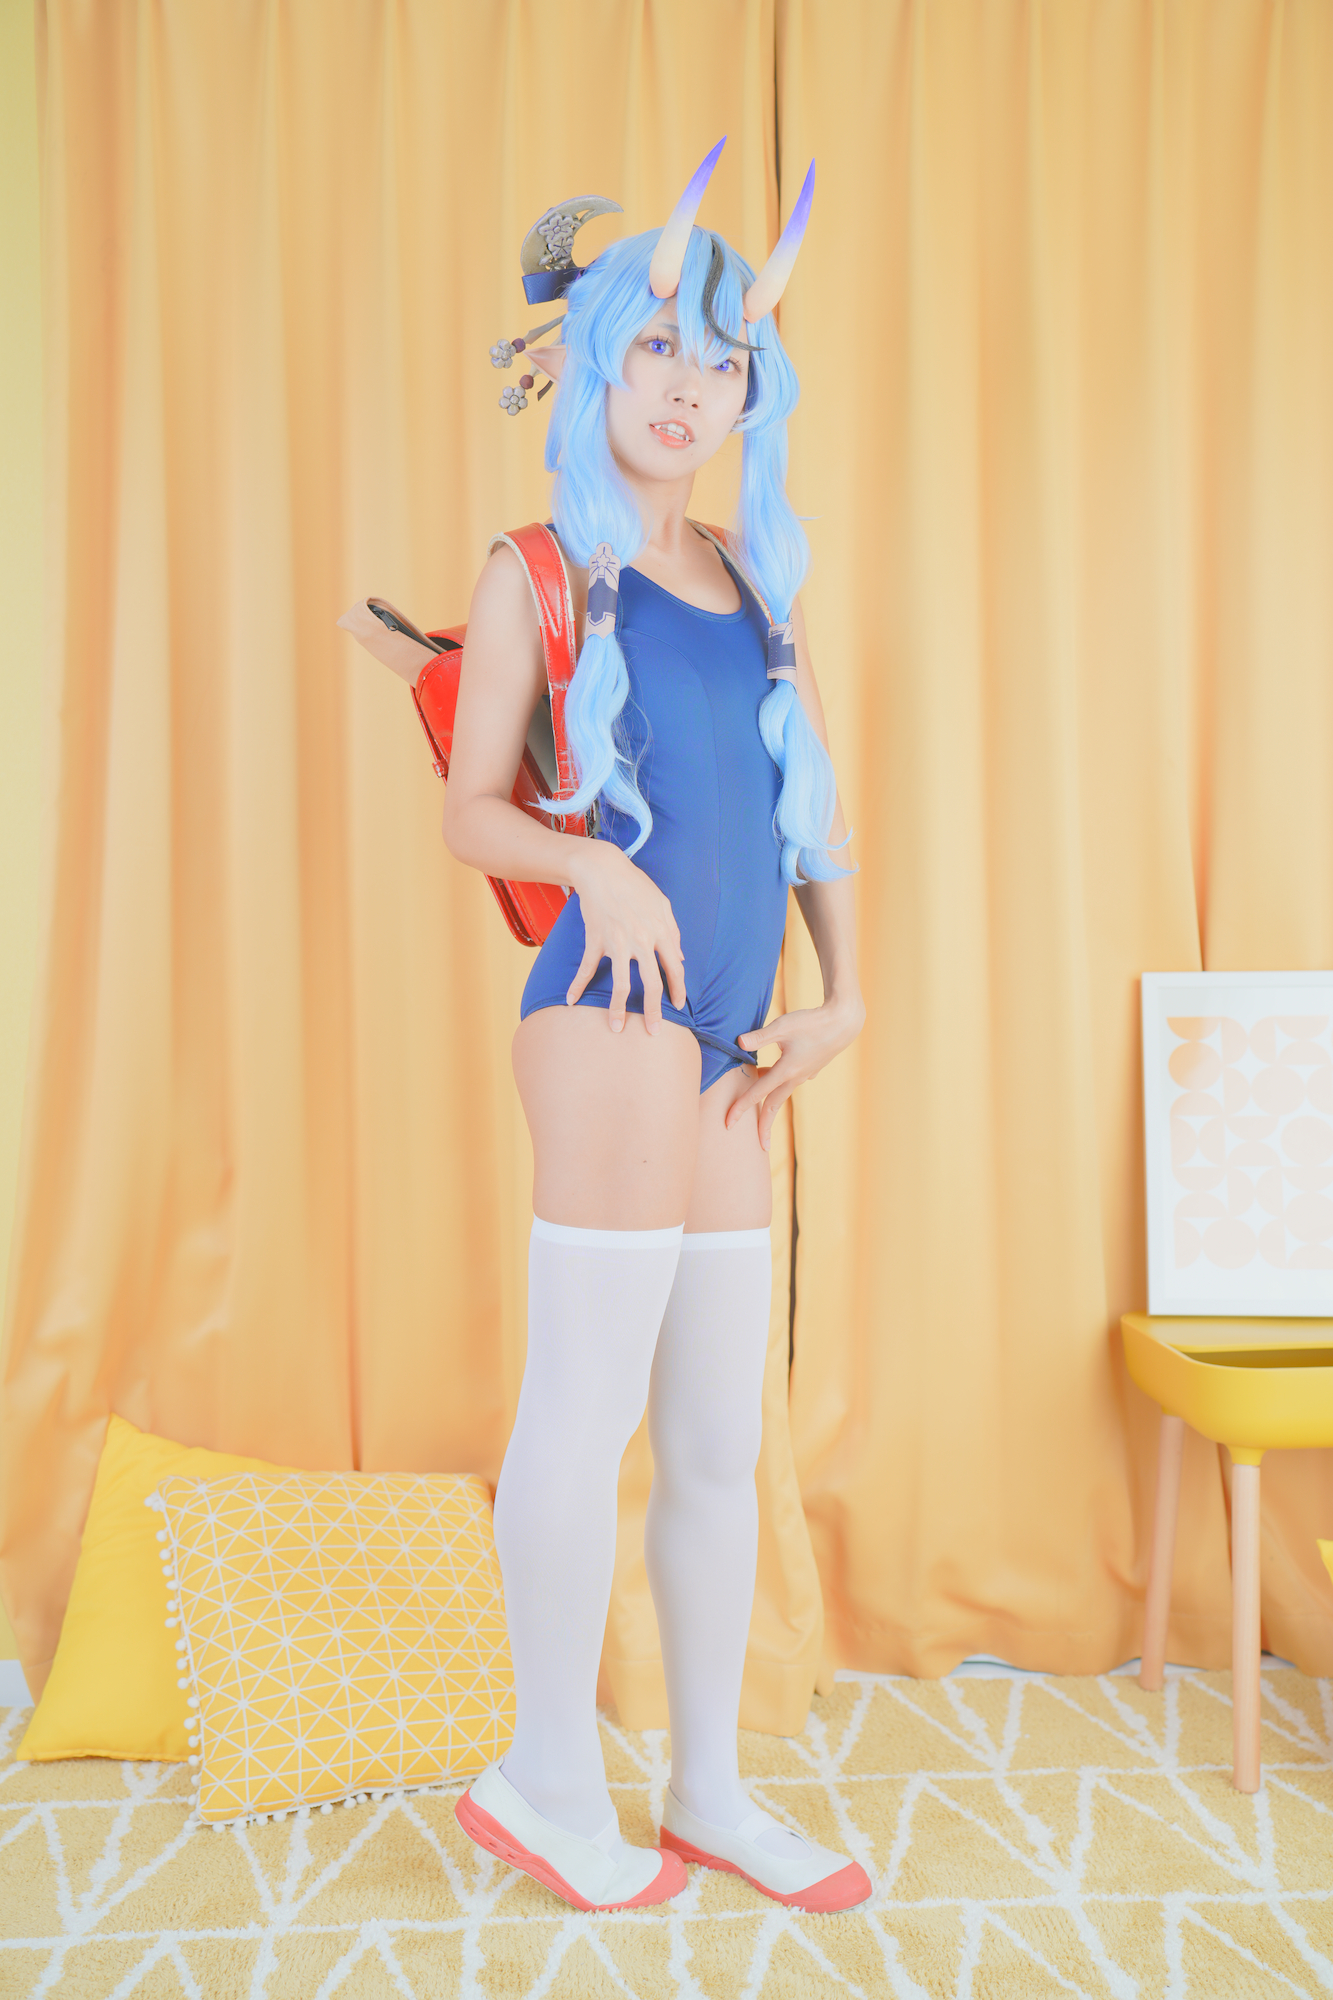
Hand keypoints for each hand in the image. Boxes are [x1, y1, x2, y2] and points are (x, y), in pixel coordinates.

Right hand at [566, 842, 686, 1033]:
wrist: (602, 869)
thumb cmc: (635, 885)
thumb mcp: (662, 904)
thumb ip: (674, 932)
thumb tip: (679, 958)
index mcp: (661, 932)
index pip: (674, 969)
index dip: (678, 990)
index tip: (677, 1006)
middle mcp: (641, 941)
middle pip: (651, 984)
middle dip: (653, 1012)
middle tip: (653, 1031)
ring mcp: (617, 942)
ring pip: (620, 984)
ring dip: (618, 1009)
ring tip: (616, 1027)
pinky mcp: (596, 940)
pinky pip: (587, 968)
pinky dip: (577, 985)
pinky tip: (571, 1000)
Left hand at [726, 994, 865, 1150]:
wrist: (844, 1022)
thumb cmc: (813, 1022)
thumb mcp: (782, 1026)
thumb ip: (759, 1037)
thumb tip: (739, 1043)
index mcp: (786, 1071)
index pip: (757, 1094)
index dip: (740, 1108)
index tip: (727, 1123)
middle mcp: (795, 1078)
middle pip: (774, 1106)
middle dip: (764, 1126)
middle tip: (760, 1145)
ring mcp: (805, 1075)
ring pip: (782, 1093)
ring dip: (769, 1103)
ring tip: (759, 1111)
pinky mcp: (811, 1069)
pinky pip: (791, 1083)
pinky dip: (779, 1085)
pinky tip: (775, 1074)